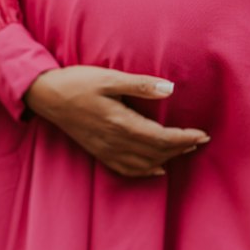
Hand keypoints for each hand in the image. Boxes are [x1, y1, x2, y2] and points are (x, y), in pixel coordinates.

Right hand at [24, 65, 209, 177]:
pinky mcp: (98, 152)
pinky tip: (156, 168)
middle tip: (200, 140)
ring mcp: (105, 150)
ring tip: (184, 150)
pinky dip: (145, 171)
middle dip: (180, 148)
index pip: (161, 138)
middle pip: (156, 153)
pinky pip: (126, 169)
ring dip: (166, 159)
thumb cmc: (79, 82)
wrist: (47, 96)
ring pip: (143, 164)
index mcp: (121, 123)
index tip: (202, 135)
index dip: (184, 138)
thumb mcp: (110, 77)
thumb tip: (170, 89)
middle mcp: (115, 141)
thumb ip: (141, 85)